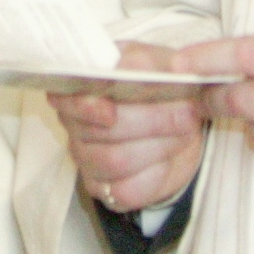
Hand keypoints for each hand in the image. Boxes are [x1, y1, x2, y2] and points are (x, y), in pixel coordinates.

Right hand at [52, 42, 207, 212]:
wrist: (180, 126)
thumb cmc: (161, 89)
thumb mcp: (159, 64)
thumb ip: (155, 64)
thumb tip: (168, 68)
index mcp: (78, 86)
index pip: (66, 98)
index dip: (85, 107)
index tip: (110, 111)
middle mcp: (73, 124)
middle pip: (101, 130)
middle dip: (151, 121)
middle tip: (187, 112)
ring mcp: (85, 159)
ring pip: (115, 160)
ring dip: (159, 146)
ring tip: (185, 132)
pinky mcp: (104, 189)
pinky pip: (126, 189)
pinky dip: (156, 174)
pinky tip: (169, 158)